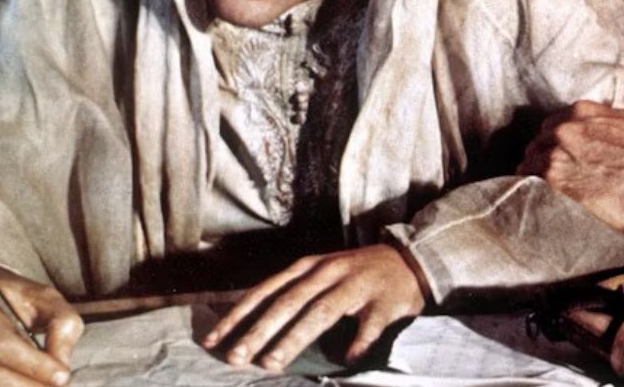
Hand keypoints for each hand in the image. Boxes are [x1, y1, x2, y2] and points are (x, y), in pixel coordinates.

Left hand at [201, 244, 425, 371]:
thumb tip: (246, 322)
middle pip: (289, 302)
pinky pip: (370, 324)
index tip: (214, 339)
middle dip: (260, 330)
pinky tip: (347, 358)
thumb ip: (288, 293)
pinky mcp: (385, 302)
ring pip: (322, 311)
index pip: (266, 291)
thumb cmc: (355, 273)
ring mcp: (357, 285)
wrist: (409, 261)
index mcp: (308, 266)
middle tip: (237, 356)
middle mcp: (329, 272)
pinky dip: (358, 340)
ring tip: (273, 362)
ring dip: (295, 337)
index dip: (239, 315)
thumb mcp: (318, 273)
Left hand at [518, 63, 623, 233]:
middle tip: (563, 178)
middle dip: (546, 159)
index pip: (552, 125)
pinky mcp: (554, 187)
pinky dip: (534, 195)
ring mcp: (556, 158)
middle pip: (537, 144)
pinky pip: (529, 188)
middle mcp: (564, 130)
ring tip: (554, 194)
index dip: (559, 143)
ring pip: (529, 166)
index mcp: (582, 111)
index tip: (570, 157)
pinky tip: (549, 204)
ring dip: (538, 178)